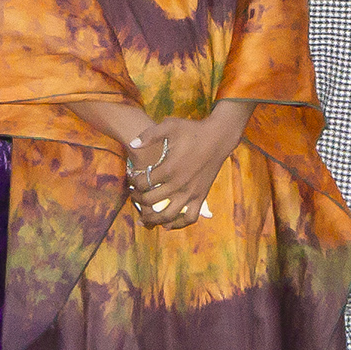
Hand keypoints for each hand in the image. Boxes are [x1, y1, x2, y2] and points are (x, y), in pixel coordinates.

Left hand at [129, 109, 245, 227]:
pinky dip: (178, 223)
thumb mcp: (170, 126)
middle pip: (150, 201)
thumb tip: (131, 144)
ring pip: (167, 215)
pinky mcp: (201, 197)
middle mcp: (179, 184)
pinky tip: (168, 222)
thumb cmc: (192, 131)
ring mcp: (191, 193)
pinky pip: (189, 217)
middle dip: (138, 199)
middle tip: (134, 194)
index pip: (143, 183)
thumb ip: (149, 135)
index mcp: (169, 168)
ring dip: (153, 217)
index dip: (133, 182)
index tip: (132, 179)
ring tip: (144, 214)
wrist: (218, 138)